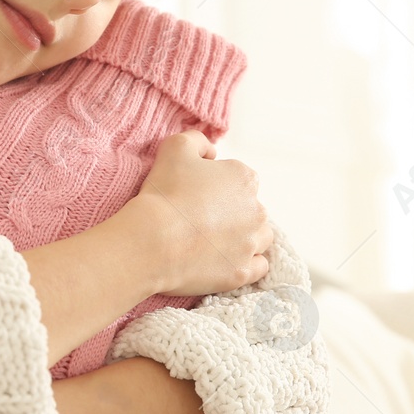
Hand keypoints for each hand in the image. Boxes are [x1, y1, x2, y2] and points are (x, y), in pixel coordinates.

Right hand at [129, 129, 271, 298]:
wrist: (153, 240)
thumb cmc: (164, 192)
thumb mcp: (175, 147)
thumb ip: (197, 141)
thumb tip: (211, 153)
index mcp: (245, 179)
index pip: (240, 180)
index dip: (218, 186)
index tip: (197, 195)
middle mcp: (257, 211)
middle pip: (252, 209)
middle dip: (233, 213)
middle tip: (201, 220)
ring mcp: (251, 244)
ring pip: (260, 238)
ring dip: (245, 238)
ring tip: (216, 242)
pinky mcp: (242, 273)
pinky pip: (257, 267)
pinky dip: (247, 264)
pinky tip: (227, 260)